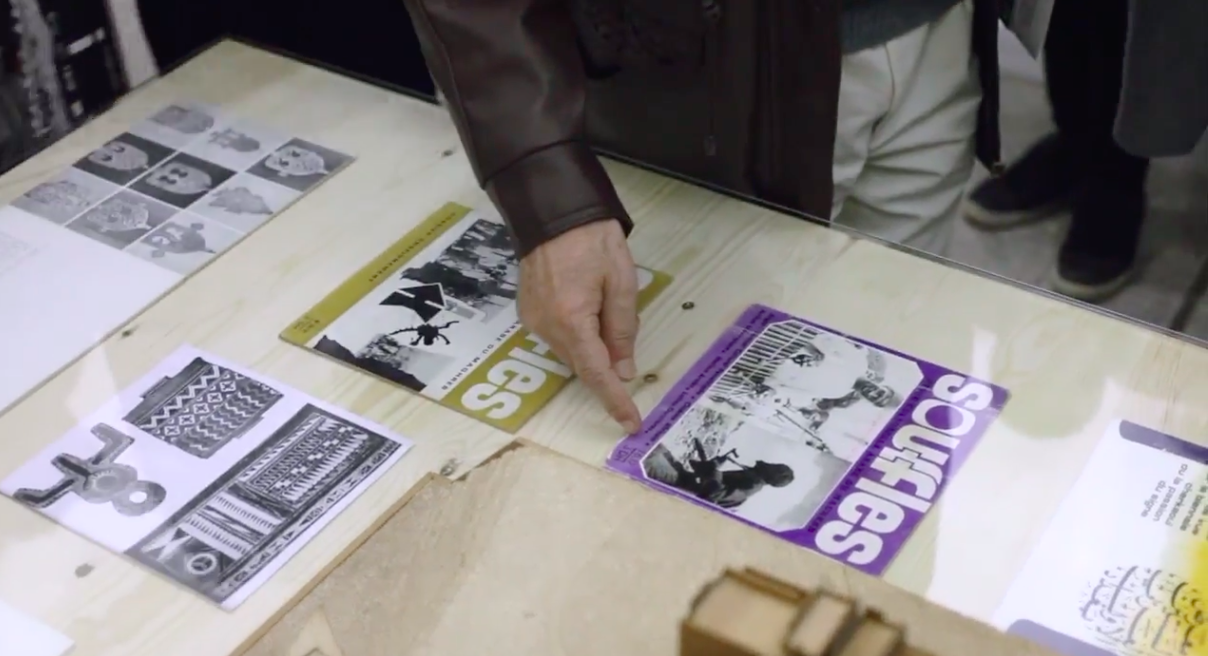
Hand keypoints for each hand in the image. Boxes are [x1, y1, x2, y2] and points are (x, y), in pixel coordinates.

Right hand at [518, 219, 641, 432]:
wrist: (553, 212)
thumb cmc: (593, 241)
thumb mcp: (621, 282)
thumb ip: (622, 329)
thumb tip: (624, 371)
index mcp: (571, 321)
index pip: (596, 373)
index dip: (615, 400)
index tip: (631, 423)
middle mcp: (546, 327)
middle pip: (582, 365)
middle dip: (606, 366)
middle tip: (625, 342)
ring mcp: (533, 320)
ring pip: (570, 352)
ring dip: (592, 347)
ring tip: (604, 309)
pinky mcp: (528, 311)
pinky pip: (557, 337)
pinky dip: (577, 336)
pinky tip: (587, 310)